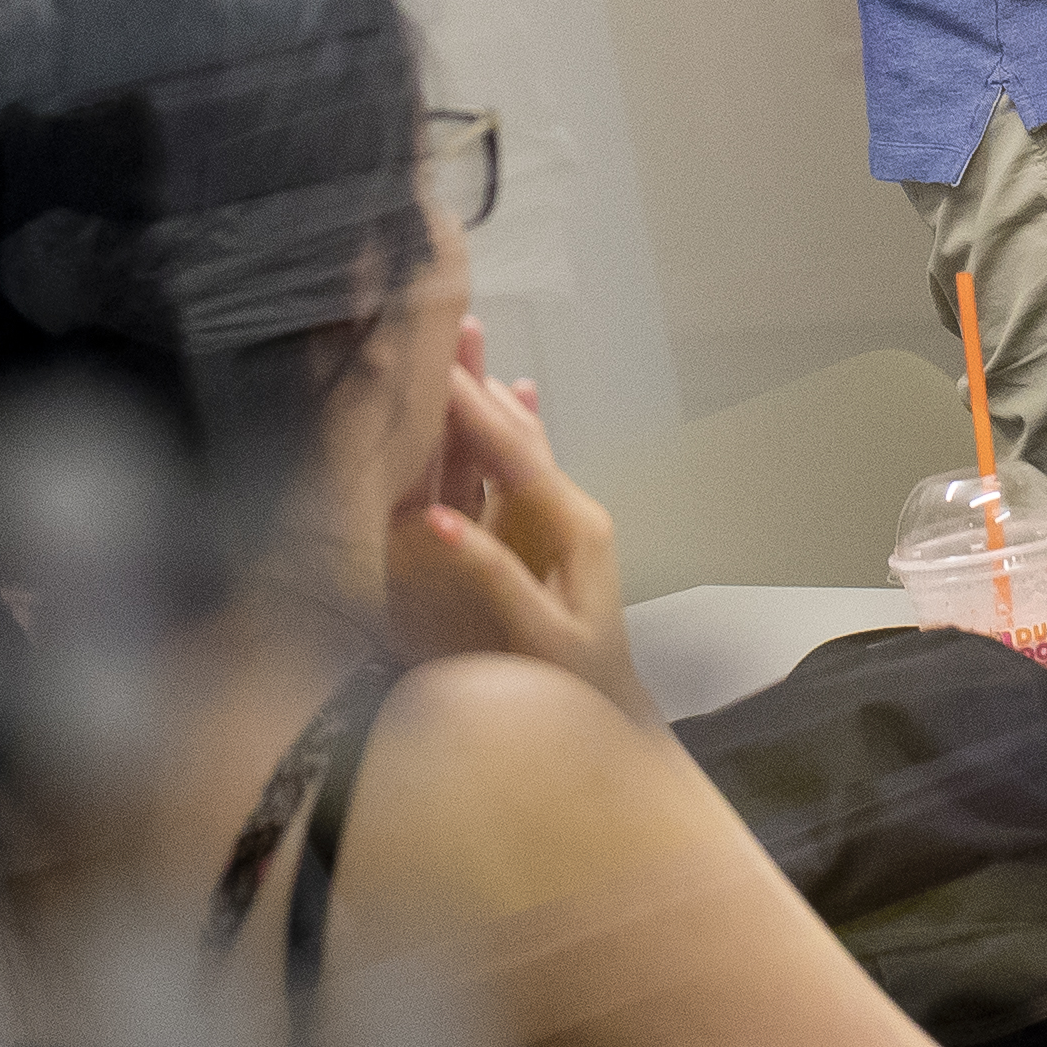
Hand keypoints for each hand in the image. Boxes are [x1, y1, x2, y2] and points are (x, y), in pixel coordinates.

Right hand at [382, 334, 657, 725]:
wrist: (614, 722)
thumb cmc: (577, 691)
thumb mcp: (538, 636)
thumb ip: (490, 574)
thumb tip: (434, 520)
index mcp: (573, 526)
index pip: (513, 454)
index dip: (471, 410)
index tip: (432, 368)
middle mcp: (568, 512)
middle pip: (515, 435)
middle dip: (478, 383)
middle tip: (445, 324)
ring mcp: (554, 523)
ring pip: (514, 445)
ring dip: (490, 393)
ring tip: (471, 338)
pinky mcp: (538, 540)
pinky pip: (517, 474)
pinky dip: (510, 428)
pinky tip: (516, 392)